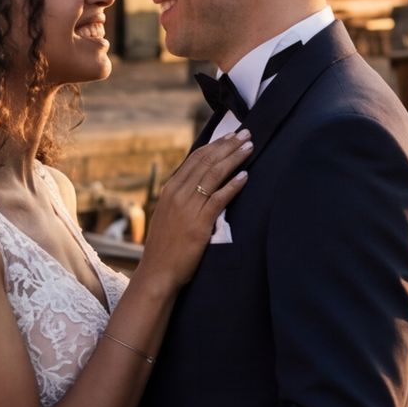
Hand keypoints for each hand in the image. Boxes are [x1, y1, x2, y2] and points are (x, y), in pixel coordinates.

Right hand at [142, 135, 253, 285]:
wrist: (158, 272)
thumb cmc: (167, 246)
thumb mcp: (170, 215)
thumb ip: (182, 199)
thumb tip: (200, 185)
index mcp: (170, 190)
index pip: (195, 159)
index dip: (215, 145)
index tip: (231, 136)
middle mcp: (177, 194)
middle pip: (206, 162)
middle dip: (228, 146)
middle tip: (246, 134)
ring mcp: (188, 208)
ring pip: (213, 175)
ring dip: (234, 159)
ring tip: (249, 147)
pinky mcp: (199, 223)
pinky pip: (218, 199)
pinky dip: (233, 185)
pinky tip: (245, 176)